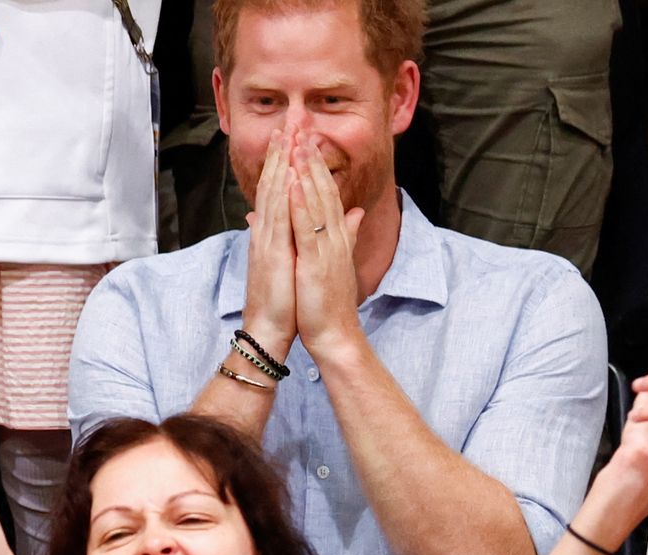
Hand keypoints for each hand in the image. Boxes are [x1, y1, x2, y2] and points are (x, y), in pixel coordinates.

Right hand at [241, 127, 297, 357]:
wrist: (270, 330)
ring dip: (278, 164)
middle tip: (288, 120)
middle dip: (280, 151)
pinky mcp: (270, 254)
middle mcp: (266, 232)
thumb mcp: (292, 263)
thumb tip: (298, 221)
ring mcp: (266, 241)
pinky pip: (275, 220)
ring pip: (272, 194)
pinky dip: (280, 197)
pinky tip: (285, 176)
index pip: (277, 190)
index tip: (292, 135)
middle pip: (272, 183)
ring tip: (285, 135)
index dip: (283, 161)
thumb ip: (295, 238)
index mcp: (272, 234)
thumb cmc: (283, 300)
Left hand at [289, 134, 365, 351]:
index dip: (318, 165)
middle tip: (303, 126)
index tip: (307, 139)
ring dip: (307, 171)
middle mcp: (335, 238)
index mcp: (336, 237)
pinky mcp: (316, 263)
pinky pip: (308, 228)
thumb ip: (345, 234)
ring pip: (317, 202)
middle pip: (324, 190)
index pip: (328, 193)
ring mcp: (327, 249)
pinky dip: (301, 204)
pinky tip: (294, 183)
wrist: (335, 335)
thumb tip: (353, 214)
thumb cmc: (331, 303)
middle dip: (312, 157)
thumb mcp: (337, 262)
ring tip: (297, 143)